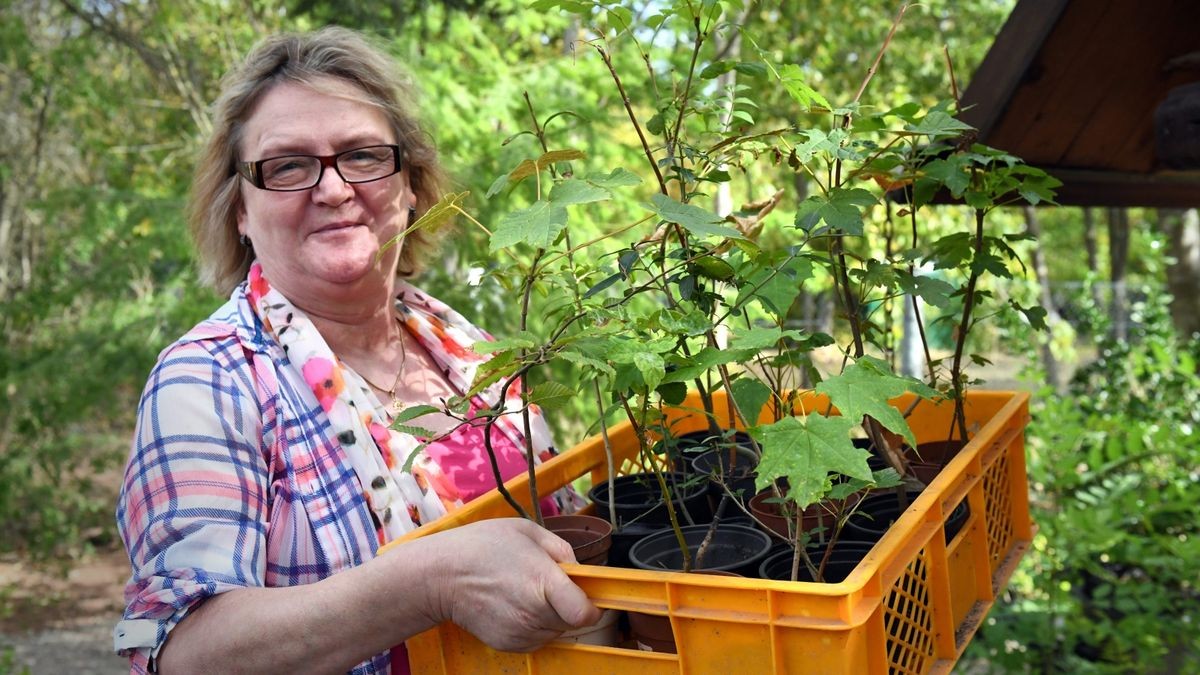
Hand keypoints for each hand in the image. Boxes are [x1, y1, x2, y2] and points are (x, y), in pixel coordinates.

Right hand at [418, 518, 601, 651]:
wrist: (440, 575)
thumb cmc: (481, 547)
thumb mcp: (527, 531)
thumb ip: (561, 549)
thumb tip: (579, 570)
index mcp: (543, 582)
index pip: (585, 613)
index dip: (592, 605)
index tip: (588, 594)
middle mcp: (533, 613)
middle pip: (572, 621)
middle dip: (568, 604)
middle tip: (547, 583)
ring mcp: (520, 632)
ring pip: (555, 630)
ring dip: (550, 615)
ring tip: (524, 591)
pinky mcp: (508, 644)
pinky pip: (536, 638)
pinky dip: (533, 625)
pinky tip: (514, 604)